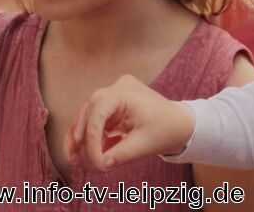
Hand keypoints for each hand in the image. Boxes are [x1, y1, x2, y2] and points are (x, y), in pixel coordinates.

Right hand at [66, 74, 195, 171]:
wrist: (179, 123)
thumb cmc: (165, 129)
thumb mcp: (142, 145)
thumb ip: (117, 155)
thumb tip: (99, 165)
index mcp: (124, 92)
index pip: (97, 118)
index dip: (91, 143)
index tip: (96, 163)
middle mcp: (117, 88)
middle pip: (88, 113)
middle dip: (80, 138)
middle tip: (74, 160)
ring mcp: (115, 94)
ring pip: (88, 115)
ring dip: (82, 137)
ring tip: (76, 158)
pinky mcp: (114, 104)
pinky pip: (95, 118)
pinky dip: (91, 135)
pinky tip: (90, 152)